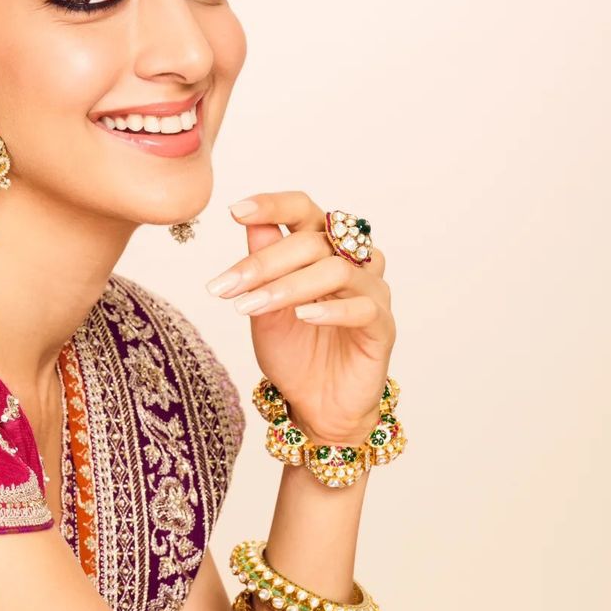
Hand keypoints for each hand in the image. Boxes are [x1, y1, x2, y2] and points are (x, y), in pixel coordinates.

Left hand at [207, 192, 395, 445]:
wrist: (315, 406)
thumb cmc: (294, 353)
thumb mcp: (264, 307)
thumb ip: (261, 265)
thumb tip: (248, 219)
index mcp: (322, 250)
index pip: (303, 210)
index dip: (273, 205)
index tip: (235, 211)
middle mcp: (352, 263)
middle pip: (313, 241)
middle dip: (265, 263)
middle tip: (228, 286)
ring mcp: (371, 293)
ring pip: (337, 270)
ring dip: (289, 286)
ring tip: (252, 306)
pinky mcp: (382, 327)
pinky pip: (363, 307)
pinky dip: (329, 309)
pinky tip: (302, 316)